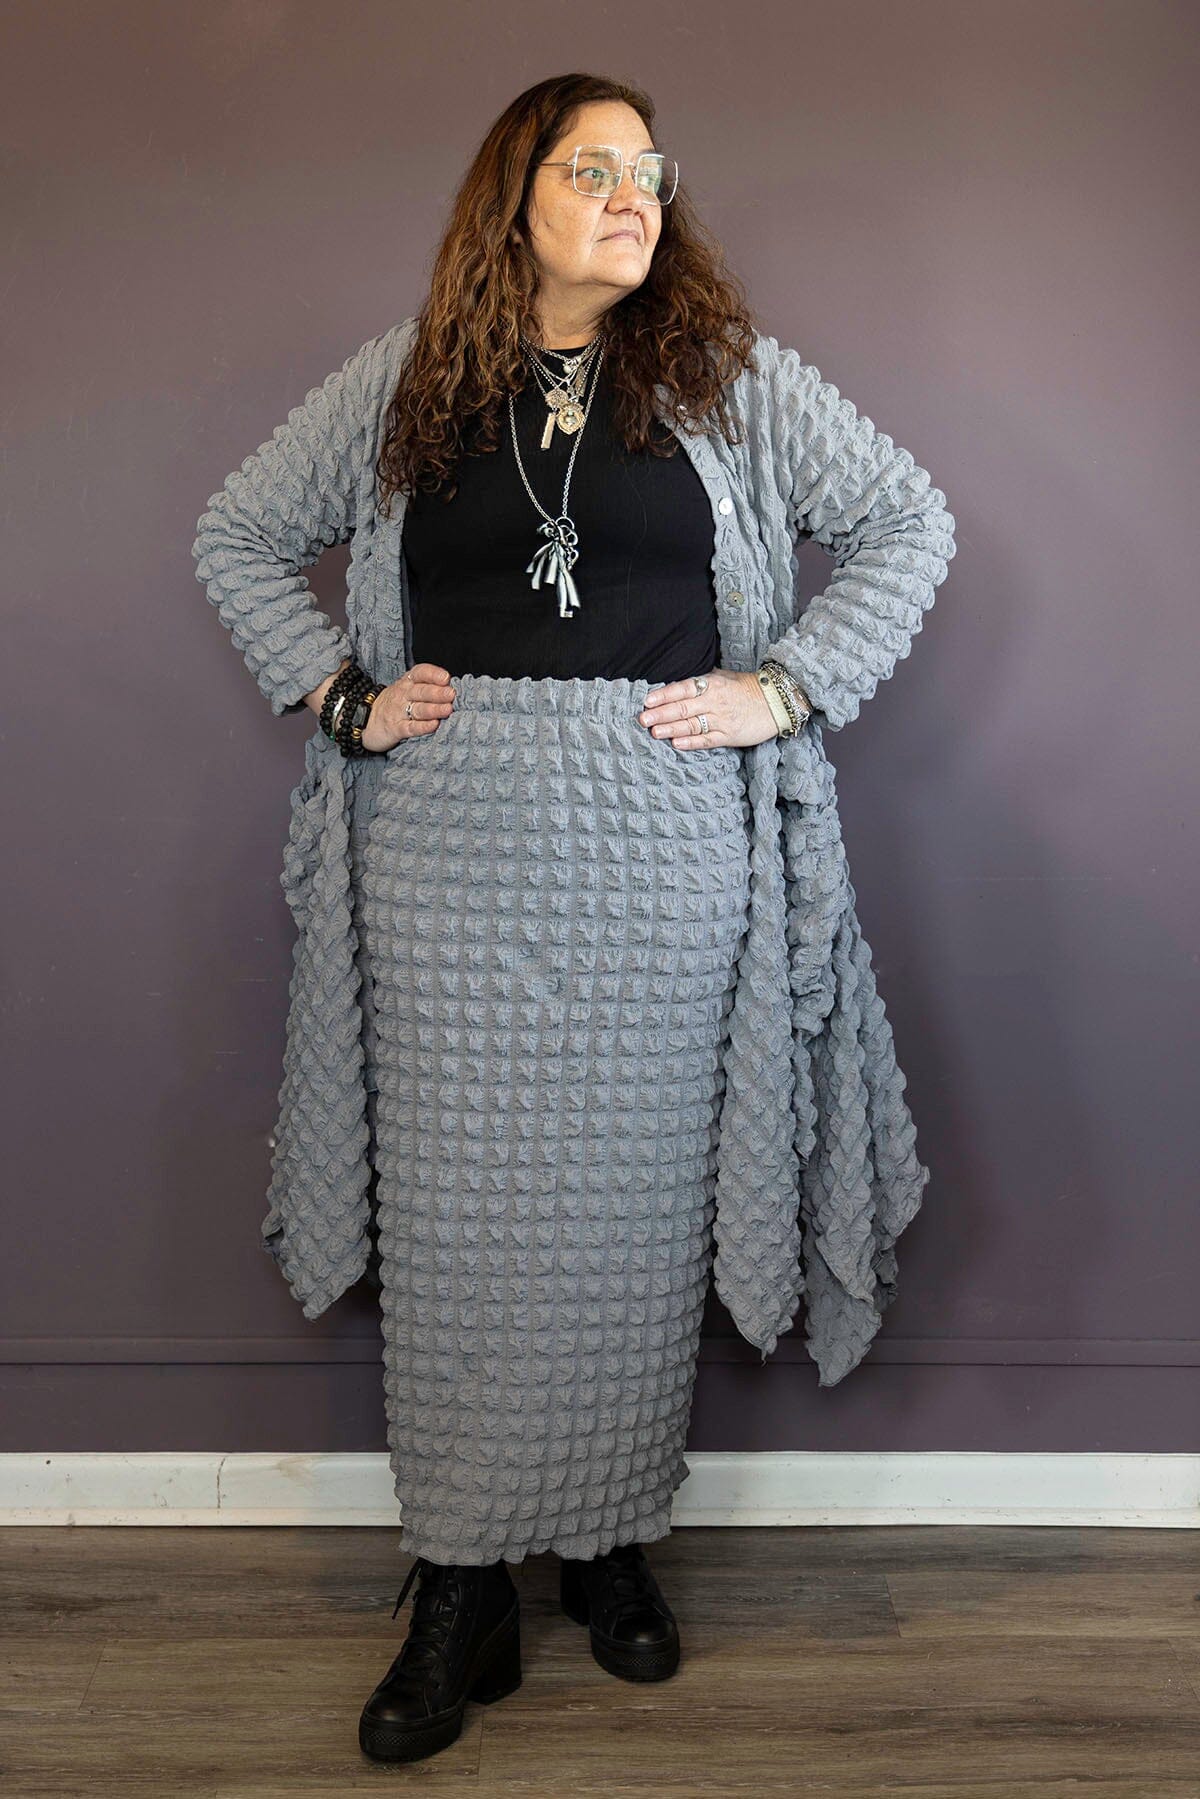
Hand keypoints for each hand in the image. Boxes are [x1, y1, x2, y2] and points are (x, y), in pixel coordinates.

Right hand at [360, 663, 455, 753]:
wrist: (362, 718)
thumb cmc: (392, 704)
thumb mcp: (405, 689)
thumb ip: (426, 687)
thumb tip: (452, 687)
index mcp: (406, 682)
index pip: (420, 673)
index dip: (433, 674)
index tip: (446, 678)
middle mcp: (402, 695)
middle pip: (421, 691)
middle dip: (438, 692)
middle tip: (451, 694)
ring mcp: (398, 712)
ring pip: (418, 709)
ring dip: (434, 709)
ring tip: (448, 709)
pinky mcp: (395, 729)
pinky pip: (410, 728)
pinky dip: (422, 727)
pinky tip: (434, 725)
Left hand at [638, 668, 776, 749]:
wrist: (776, 702)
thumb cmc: (747, 688)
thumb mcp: (723, 677)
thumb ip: (701, 681)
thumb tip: (676, 684)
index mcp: (712, 684)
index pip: (683, 689)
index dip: (664, 695)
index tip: (647, 701)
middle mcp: (715, 702)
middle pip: (683, 708)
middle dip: (661, 714)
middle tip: (642, 719)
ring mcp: (722, 720)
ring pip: (692, 725)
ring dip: (671, 729)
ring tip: (654, 732)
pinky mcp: (729, 736)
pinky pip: (707, 740)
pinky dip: (692, 742)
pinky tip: (677, 744)